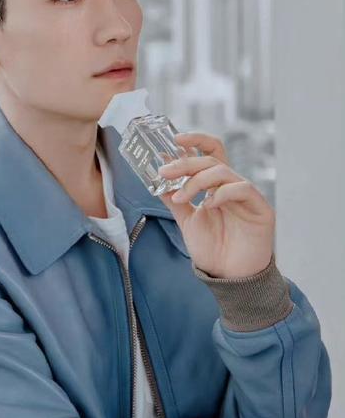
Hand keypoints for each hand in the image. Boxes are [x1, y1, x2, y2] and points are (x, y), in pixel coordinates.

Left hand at [157, 132, 274, 279]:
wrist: (230, 278)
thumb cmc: (213, 250)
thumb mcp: (187, 221)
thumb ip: (175, 199)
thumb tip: (158, 180)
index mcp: (217, 186)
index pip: (210, 153)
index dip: (195, 140)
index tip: (174, 139)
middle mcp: (232, 186)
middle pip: (211, 160)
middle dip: (185, 163)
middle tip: (165, 172)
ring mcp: (247, 196)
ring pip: (223, 172)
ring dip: (197, 181)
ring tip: (182, 198)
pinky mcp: (260, 208)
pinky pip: (242, 188)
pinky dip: (222, 193)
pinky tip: (208, 206)